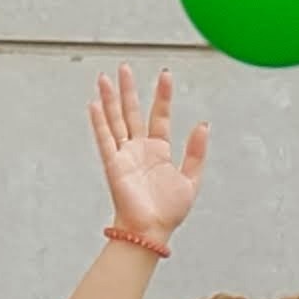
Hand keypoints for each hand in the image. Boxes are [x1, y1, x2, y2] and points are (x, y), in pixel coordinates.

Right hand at [89, 66, 207, 254]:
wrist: (153, 230)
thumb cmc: (169, 211)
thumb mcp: (191, 179)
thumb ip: (196, 152)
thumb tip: (203, 125)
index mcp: (159, 150)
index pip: (160, 115)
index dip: (163, 95)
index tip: (165, 74)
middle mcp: (139, 149)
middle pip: (132, 112)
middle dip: (129, 90)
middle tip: (125, 67)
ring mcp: (125, 155)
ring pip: (115, 120)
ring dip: (110, 100)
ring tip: (105, 78)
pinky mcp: (114, 165)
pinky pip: (105, 139)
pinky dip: (99, 122)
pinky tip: (95, 104)